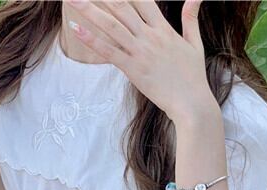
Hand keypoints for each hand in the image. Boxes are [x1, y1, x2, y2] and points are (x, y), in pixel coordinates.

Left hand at [63, 0, 216, 125]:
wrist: (191, 103)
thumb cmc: (193, 77)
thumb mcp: (194, 44)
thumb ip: (191, 18)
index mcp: (163, 29)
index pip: (142, 0)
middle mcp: (150, 36)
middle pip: (121, 7)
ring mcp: (140, 52)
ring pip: (111, 25)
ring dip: (90, 11)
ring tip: (72, 0)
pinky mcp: (133, 69)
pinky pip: (108, 51)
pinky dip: (91, 39)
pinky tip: (76, 29)